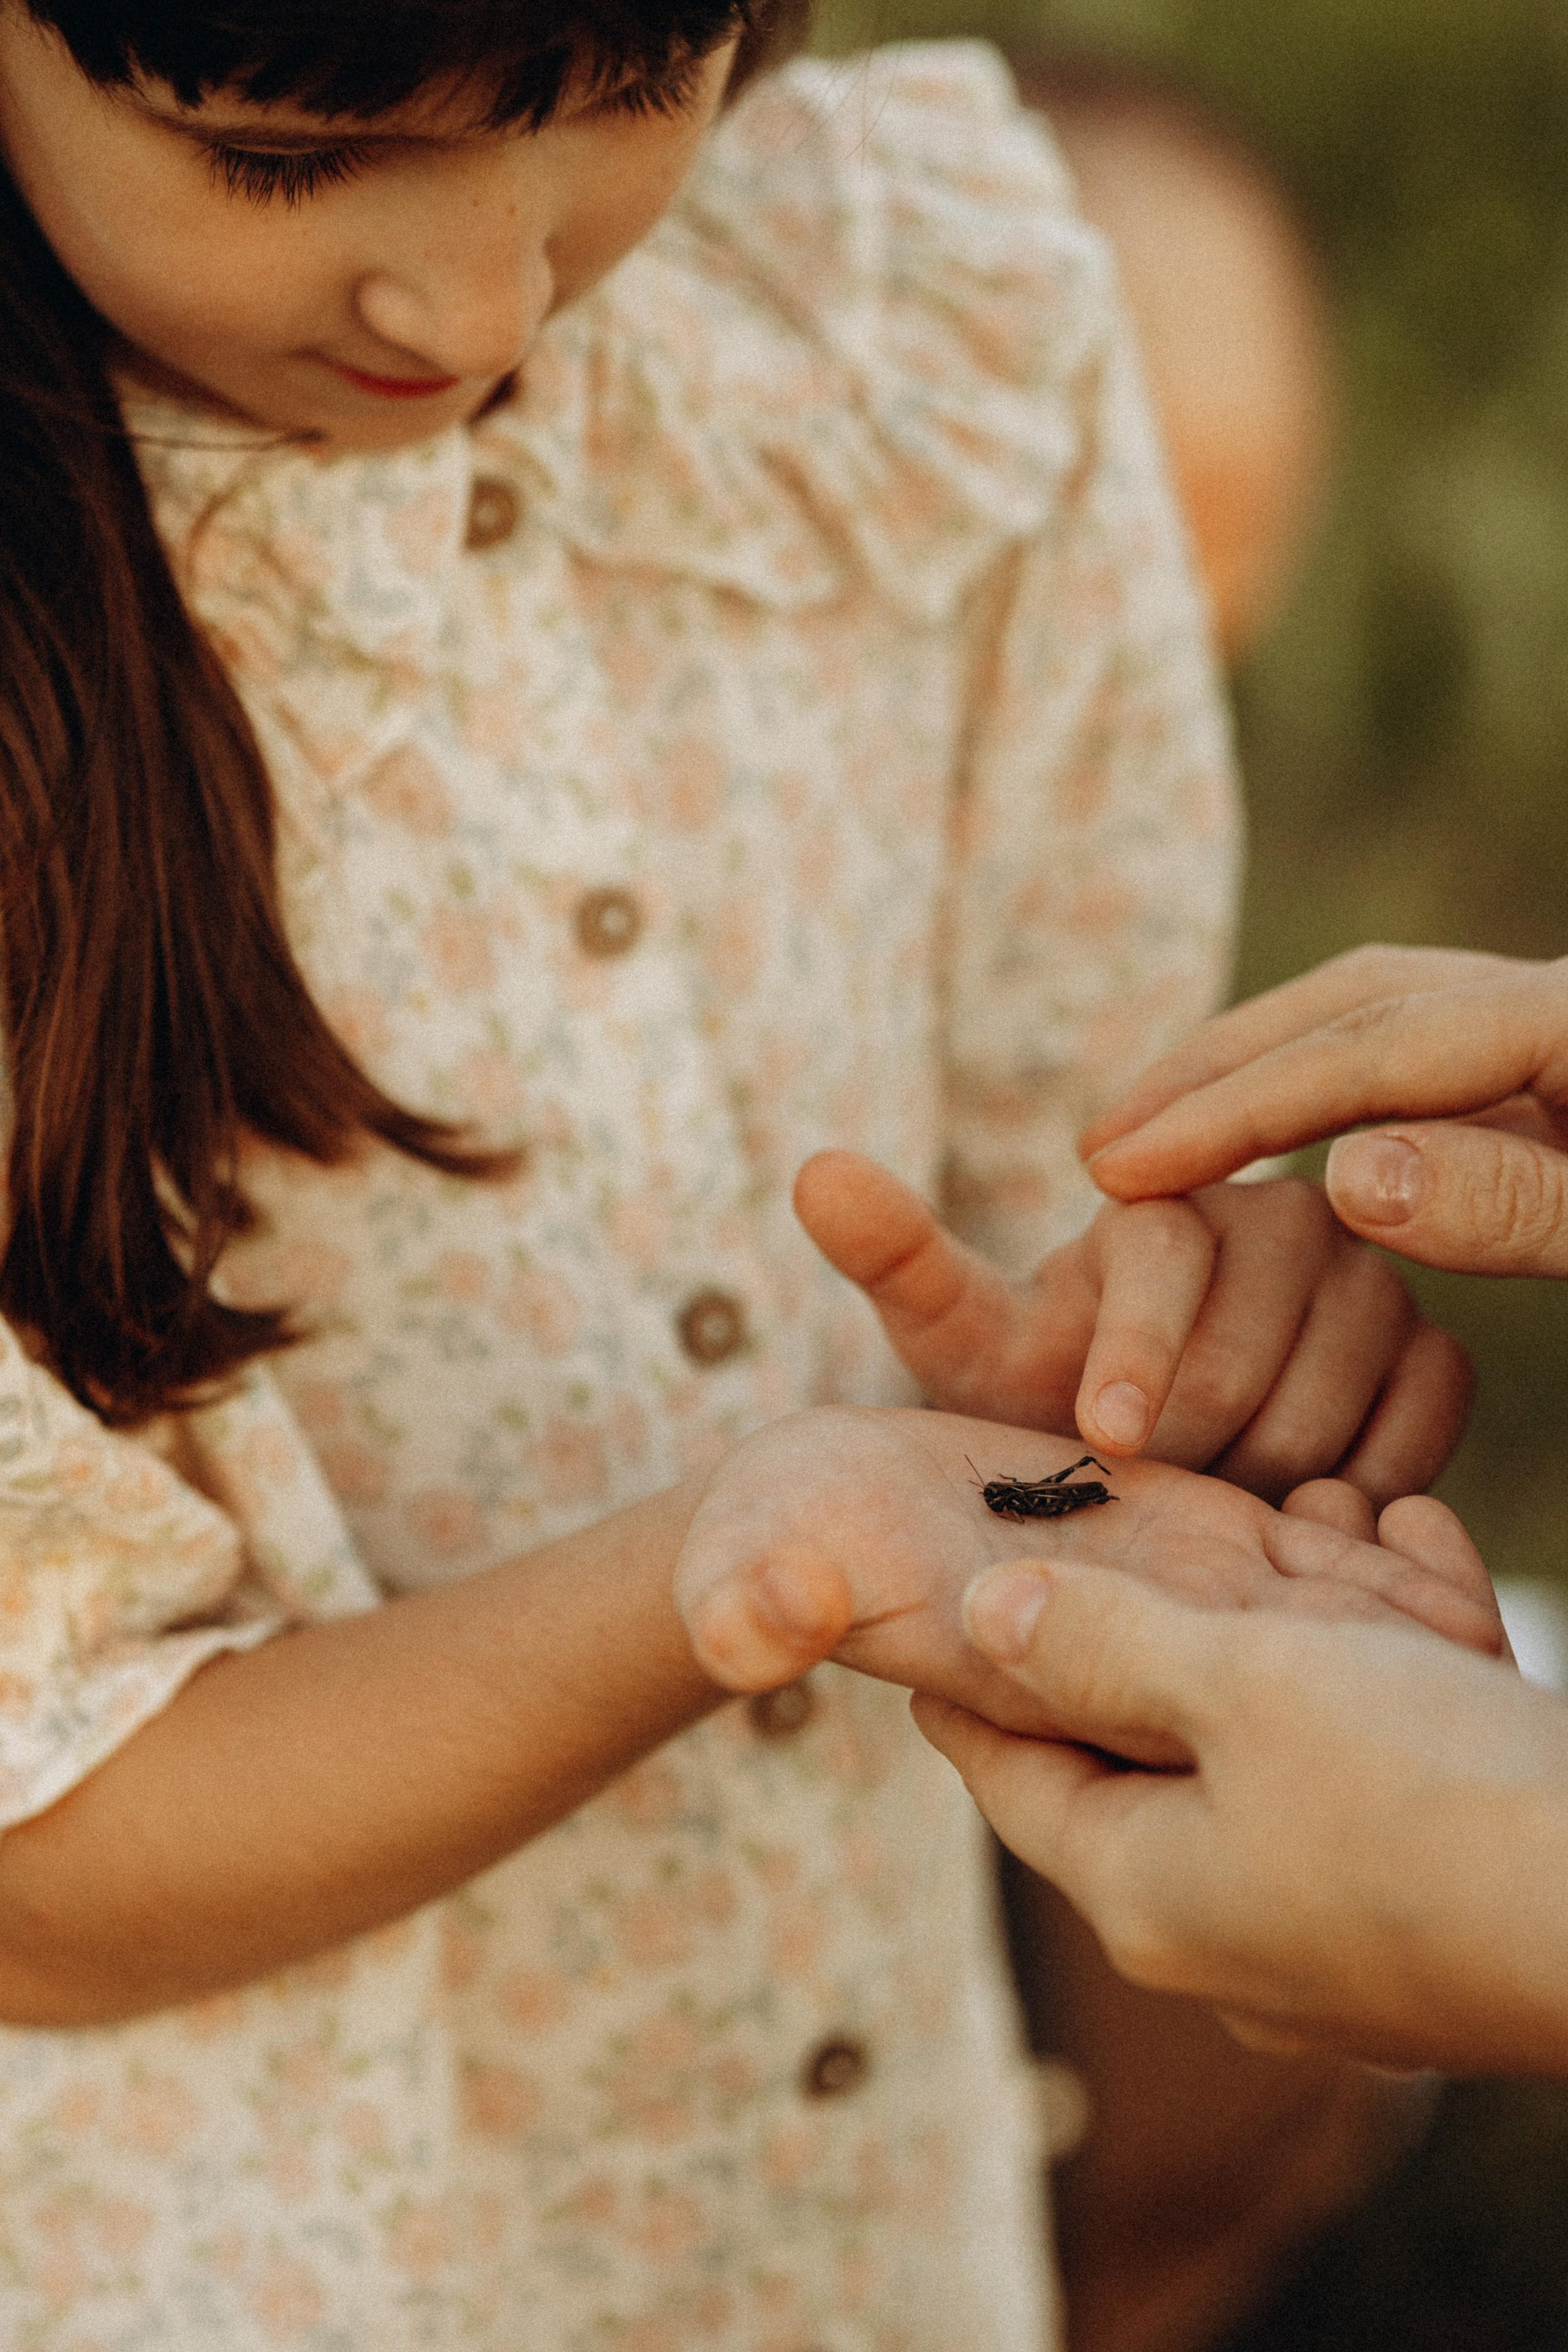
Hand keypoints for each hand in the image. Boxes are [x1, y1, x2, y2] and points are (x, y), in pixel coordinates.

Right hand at [673, 1411, 1504, 1731]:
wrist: (813, 1497)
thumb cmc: (769, 1540)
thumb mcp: (746, 1561)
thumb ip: (750, 1599)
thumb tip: (752, 1628)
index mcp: (1017, 1690)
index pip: (1128, 1729)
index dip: (1208, 1695)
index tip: (1267, 1628)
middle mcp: (1105, 1676)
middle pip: (1240, 1711)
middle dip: (1328, 1668)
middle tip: (1400, 1620)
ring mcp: (1159, 1618)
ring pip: (1292, 1648)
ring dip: (1367, 1614)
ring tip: (1417, 1547)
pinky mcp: (1196, 1551)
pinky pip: (1301, 1575)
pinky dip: (1364, 1558)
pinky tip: (1401, 1509)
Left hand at [794, 1149, 1468, 1506]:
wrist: (1129, 1461)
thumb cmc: (1033, 1399)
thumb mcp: (958, 1340)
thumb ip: (897, 1258)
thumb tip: (811, 1169)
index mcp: (1162, 1199)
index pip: (1163, 1262)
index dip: (1132, 1353)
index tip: (1105, 1436)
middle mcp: (1276, 1218)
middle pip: (1251, 1351)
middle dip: (1186, 1447)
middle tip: (1142, 1500)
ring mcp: (1365, 1283)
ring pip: (1334, 1394)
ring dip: (1265, 1475)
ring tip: (1208, 1508)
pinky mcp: (1428, 1350)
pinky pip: (1415, 1427)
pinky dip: (1359, 1485)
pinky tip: (1297, 1515)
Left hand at [913, 1510, 1567, 2076]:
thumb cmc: (1424, 1796)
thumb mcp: (1240, 1686)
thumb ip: (1103, 1646)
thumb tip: (983, 1617)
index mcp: (1147, 1893)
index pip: (1010, 1774)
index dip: (969, 1687)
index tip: (931, 1625)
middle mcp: (1228, 1936)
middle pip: (1154, 1748)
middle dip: (1177, 1620)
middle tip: (1175, 1520)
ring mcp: (1337, 1938)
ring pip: (1281, 1740)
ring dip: (1301, 1621)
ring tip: (1331, 1507)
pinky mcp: (1433, 1909)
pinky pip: (1376, 1764)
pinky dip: (1391, 1661)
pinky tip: (1420, 1557)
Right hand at [1079, 945, 1567, 1276]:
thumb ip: (1510, 1203)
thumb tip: (1344, 1175)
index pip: (1370, 1051)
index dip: (1234, 1110)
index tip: (1116, 1172)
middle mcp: (1556, 997)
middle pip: (1355, 1005)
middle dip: (1214, 1069)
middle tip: (1099, 1149)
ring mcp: (1553, 1025)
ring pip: (1376, 1015)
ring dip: (1254, 1068)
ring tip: (1155, 1139)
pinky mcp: (1556, 1065)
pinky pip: (1417, 1054)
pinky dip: (1322, 1090)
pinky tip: (1267, 1138)